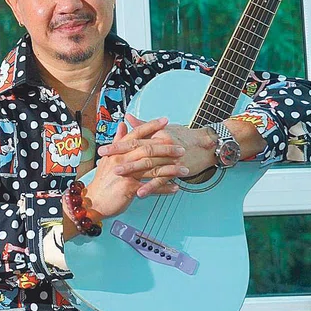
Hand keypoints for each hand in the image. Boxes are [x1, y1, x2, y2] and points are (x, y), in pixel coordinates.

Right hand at [83, 117, 183, 219]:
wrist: (93, 201)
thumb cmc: (102, 181)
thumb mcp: (108, 159)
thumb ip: (117, 141)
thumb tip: (122, 125)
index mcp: (117, 151)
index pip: (136, 134)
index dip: (151, 126)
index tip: (165, 120)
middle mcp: (121, 159)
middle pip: (148, 149)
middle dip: (167, 148)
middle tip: (181, 149)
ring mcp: (125, 173)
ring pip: (153, 168)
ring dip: (171, 169)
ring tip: (184, 170)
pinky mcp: (129, 187)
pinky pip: (151, 186)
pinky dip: (165, 188)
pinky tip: (175, 187)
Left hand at [97, 114, 217, 197]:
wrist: (207, 145)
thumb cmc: (184, 136)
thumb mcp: (163, 129)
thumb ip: (143, 126)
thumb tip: (127, 118)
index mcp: (156, 135)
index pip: (133, 139)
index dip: (117, 145)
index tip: (103, 150)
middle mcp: (162, 145)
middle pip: (137, 150)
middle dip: (120, 156)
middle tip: (105, 162)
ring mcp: (169, 158)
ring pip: (148, 164)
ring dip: (132, 170)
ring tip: (118, 175)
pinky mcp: (177, 170)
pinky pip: (162, 179)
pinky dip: (151, 186)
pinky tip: (140, 192)